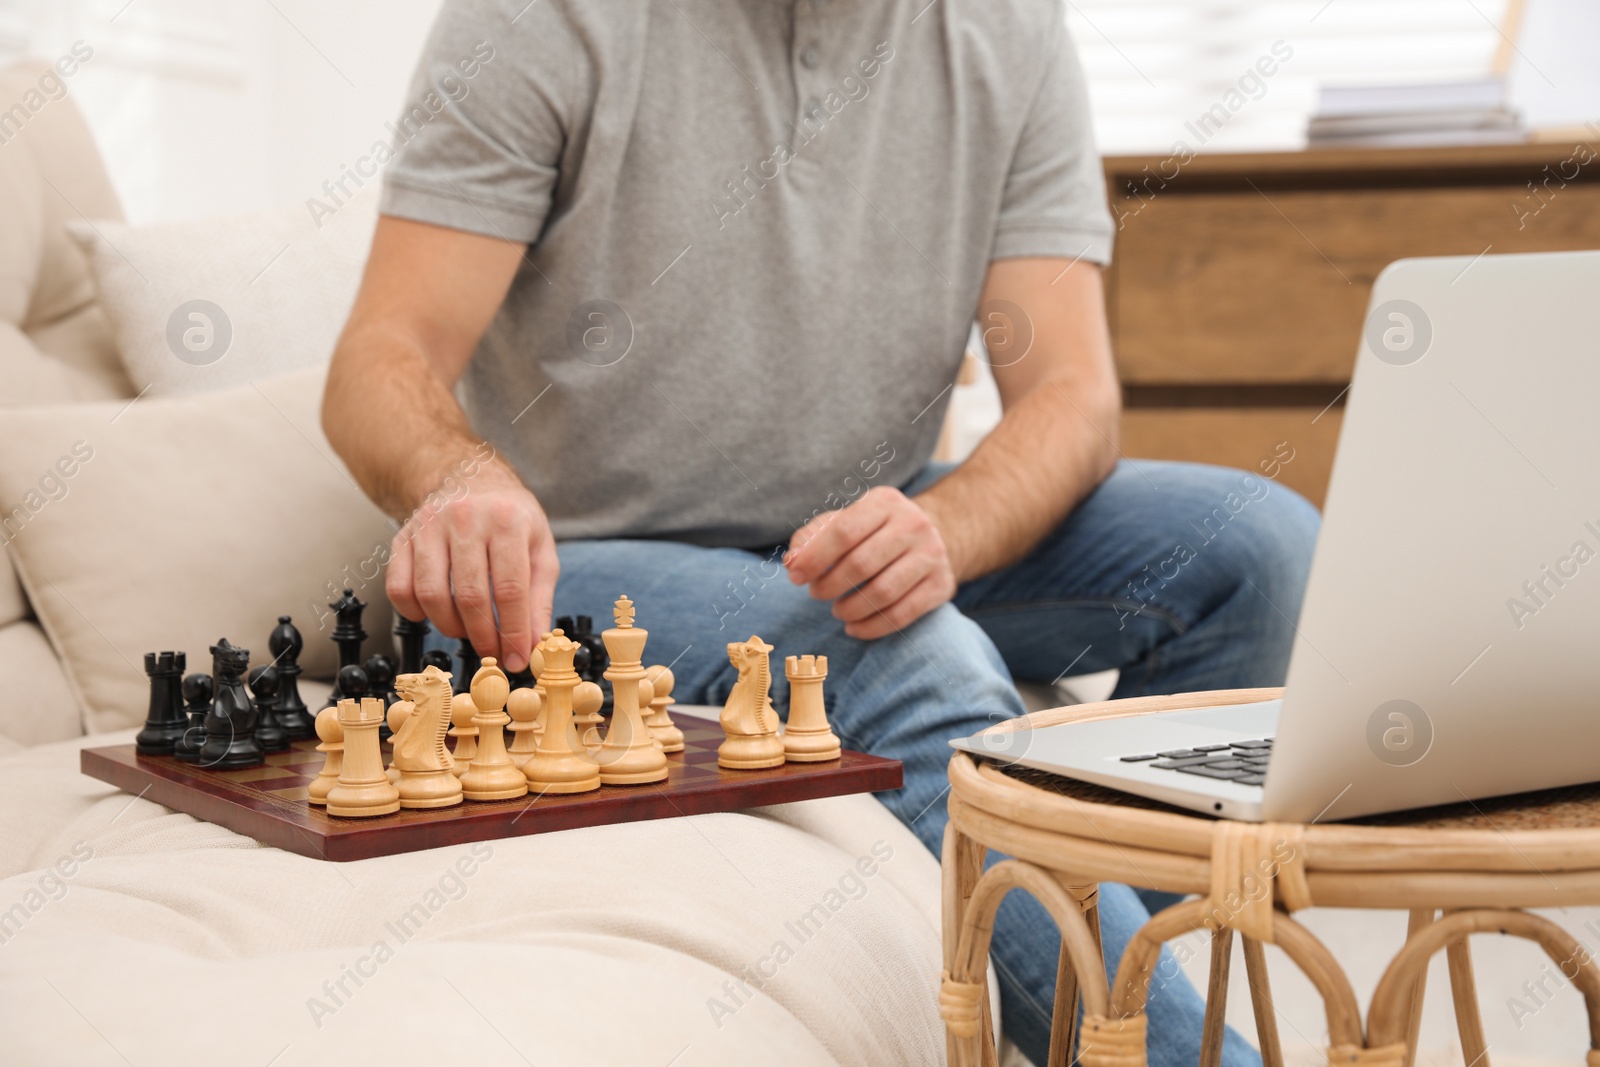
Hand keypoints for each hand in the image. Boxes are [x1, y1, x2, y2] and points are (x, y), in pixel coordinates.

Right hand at [385, 464, 556, 671]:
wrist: (469, 478)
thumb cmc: (511, 519)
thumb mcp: (540, 550)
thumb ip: (539, 598)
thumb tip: (533, 646)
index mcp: (507, 521)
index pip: (510, 589)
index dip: (513, 631)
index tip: (517, 659)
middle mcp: (466, 519)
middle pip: (469, 596)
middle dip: (483, 636)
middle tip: (492, 653)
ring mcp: (429, 527)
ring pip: (431, 594)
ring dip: (450, 627)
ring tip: (467, 631)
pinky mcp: (403, 537)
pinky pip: (398, 587)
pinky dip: (413, 612)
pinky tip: (433, 614)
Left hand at [784, 486, 957, 639]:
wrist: (935, 537)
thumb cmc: (874, 532)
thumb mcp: (845, 521)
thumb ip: (812, 537)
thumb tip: (792, 563)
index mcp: (884, 502)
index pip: (844, 531)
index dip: (815, 558)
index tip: (796, 577)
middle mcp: (913, 524)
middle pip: (861, 564)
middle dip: (830, 585)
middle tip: (817, 594)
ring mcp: (932, 555)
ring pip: (883, 592)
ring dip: (850, 609)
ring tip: (837, 610)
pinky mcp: (942, 585)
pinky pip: (902, 615)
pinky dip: (871, 627)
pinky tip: (854, 627)